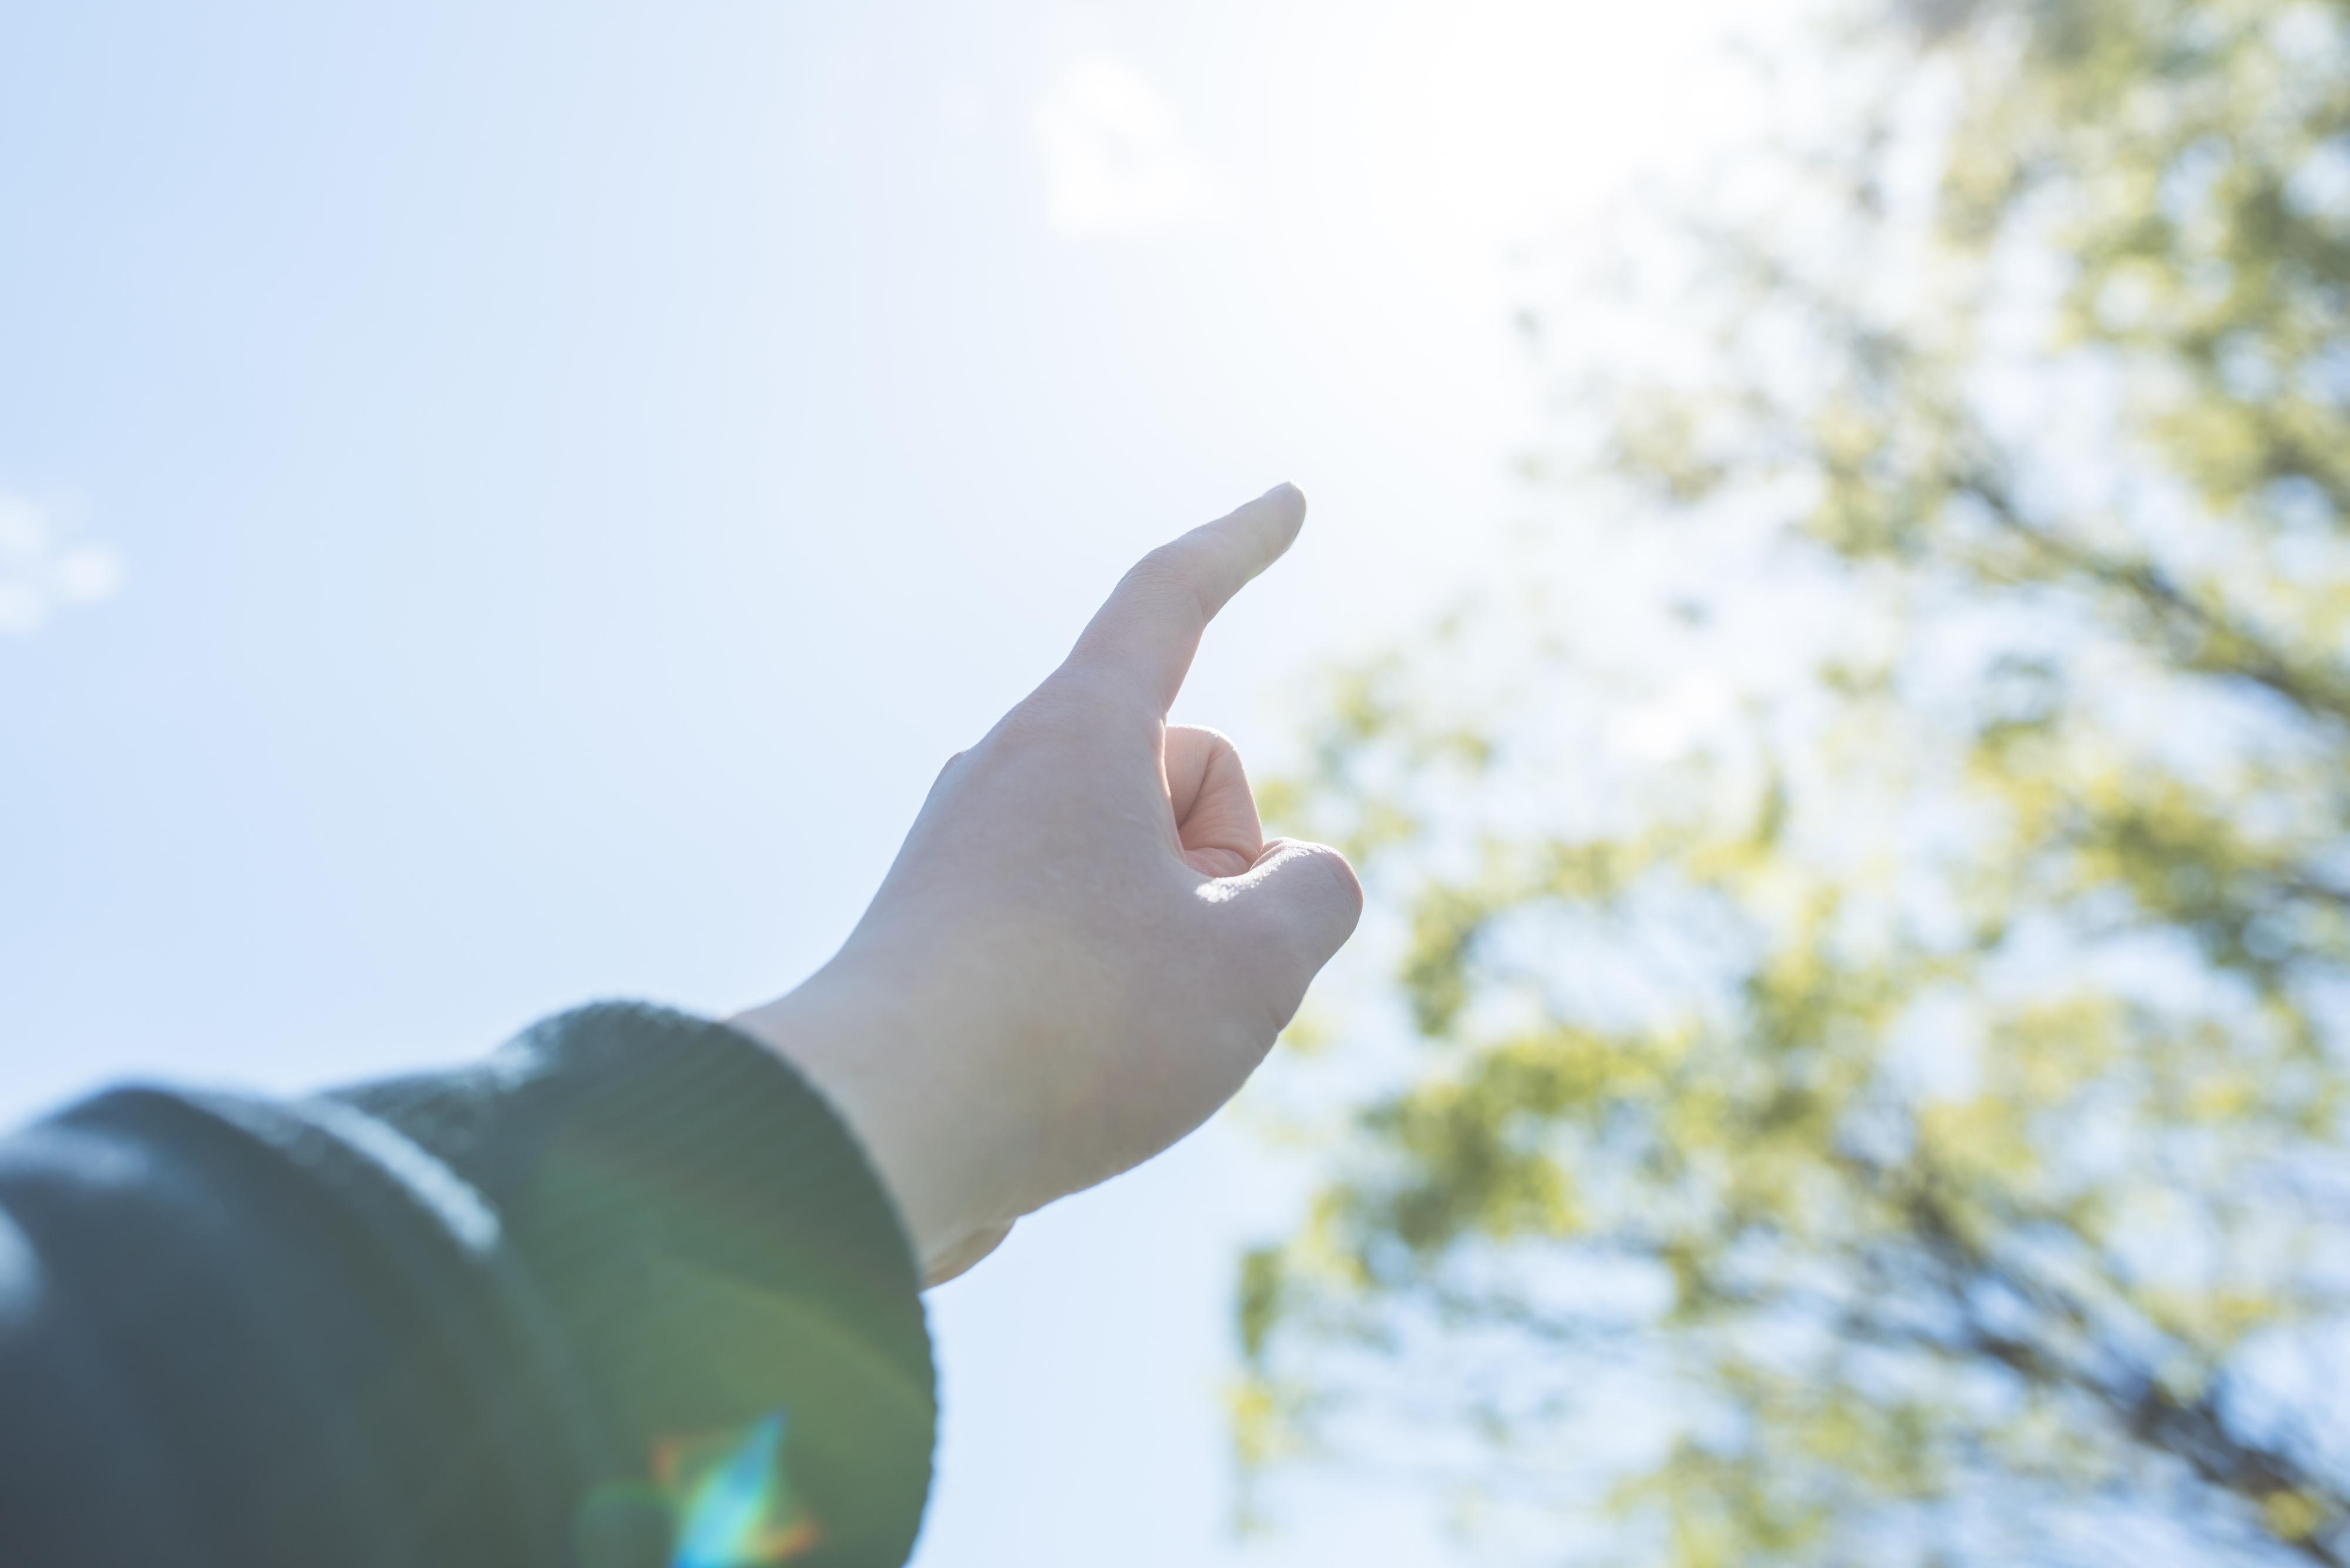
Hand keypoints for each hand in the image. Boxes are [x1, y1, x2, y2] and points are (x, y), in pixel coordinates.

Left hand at [734, 485, 1361, 1283]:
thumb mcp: (1252, 969)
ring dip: (1177, 944)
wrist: (873, 1142)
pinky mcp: (948, 942)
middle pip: (1186, 778)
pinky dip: (1118, 994)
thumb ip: (1317, 897)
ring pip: (1140, 871)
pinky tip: (1075, 1076)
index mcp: (1076, 734)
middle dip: (1230, 867)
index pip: (1169, 600)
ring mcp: (970, 857)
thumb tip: (1292, 886)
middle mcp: (1008, 773)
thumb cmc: (1070, 1035)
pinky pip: (1083, 937)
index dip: (1240, 546)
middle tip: (1191, 968)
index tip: (1288, 500)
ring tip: (1125, 1041)